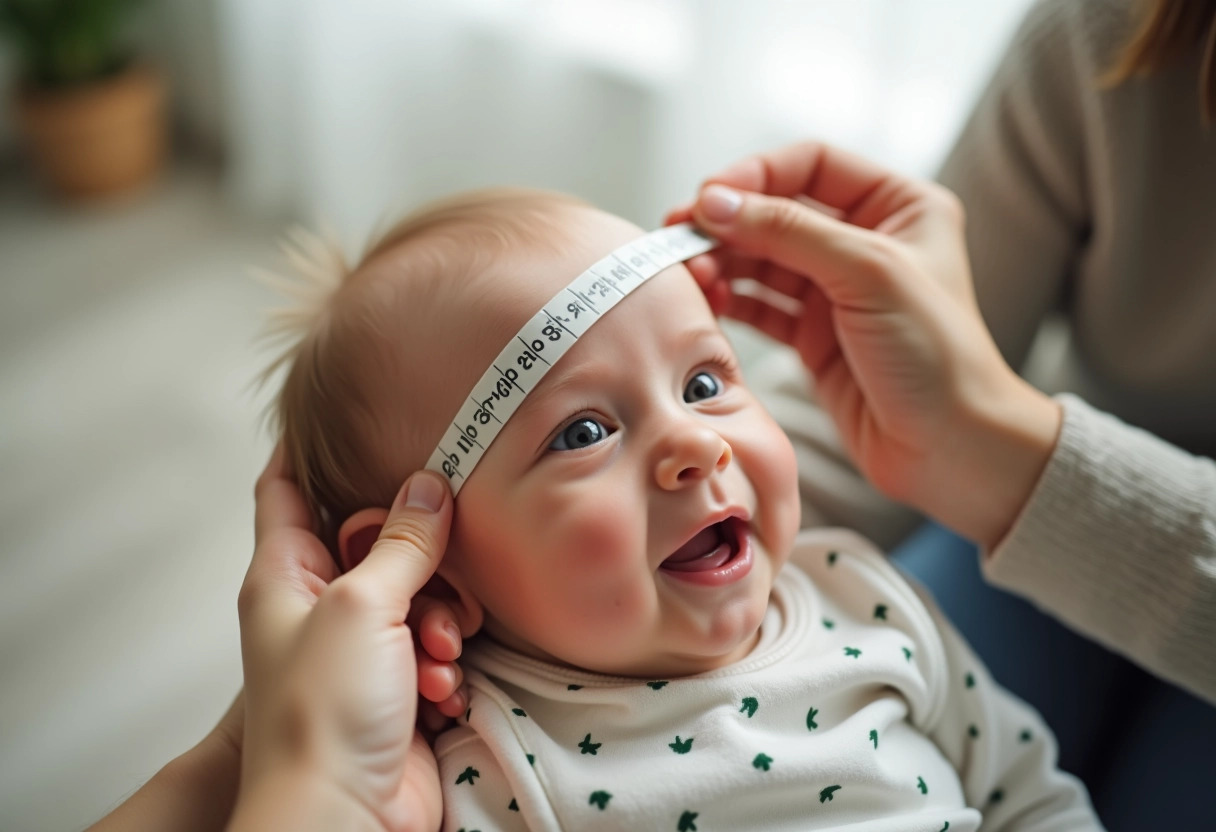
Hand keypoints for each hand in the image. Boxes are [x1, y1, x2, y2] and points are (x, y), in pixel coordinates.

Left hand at [231, 447, 452, 831]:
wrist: (346, 815)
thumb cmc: (323, 713)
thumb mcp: (360, 605)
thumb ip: (400, 541)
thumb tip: (428, 486)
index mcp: (283, 577)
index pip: (284, 490)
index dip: (303, 449)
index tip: (335, 411)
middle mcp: (319, 606)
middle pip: (375, 540)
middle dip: (417, 556)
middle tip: (433, 576)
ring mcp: (360, 647)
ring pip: (419, 593)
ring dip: (441, 617)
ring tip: (435, 652)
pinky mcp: (399, 683)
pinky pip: (437, 643)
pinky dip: (446, 661)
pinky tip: (440, 687)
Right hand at [668, 142, 1060, 546]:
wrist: (951, 449)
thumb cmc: (938, 358)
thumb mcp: (867, 273)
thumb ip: (788, 230)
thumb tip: (716, 202)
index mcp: (899, 206)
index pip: (811, 165)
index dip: (755, 176)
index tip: (708, 199)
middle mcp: (867, 242)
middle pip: (777, 212)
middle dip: (728, 223)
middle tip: (680, 236)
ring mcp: (838, 291)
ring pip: (763, 259)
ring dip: (723, 262)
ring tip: (691, 275)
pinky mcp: (815, 336)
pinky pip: (761, 305)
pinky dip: (732, 300)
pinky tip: (708, 300)